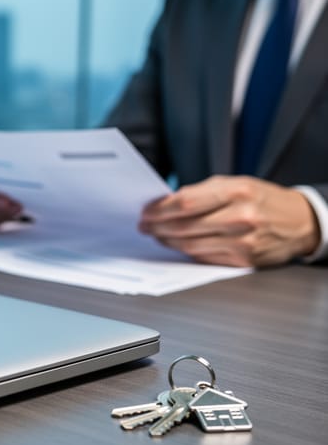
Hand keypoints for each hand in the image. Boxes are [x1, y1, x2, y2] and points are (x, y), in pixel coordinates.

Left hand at [139, 175, 319, 266]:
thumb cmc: (262, 200)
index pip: (186, 202)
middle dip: (158, 226)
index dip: (160, 209)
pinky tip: (178, 245)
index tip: (146, 211)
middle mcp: (241, 217)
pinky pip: (204, 257)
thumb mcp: (236, 184)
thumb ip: (202, 193)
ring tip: (157, 235)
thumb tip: (166, 204)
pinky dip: (186, 251)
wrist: (300, 221)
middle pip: (184, 225)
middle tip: (145, 226)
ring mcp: (243, 241)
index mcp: (236, 191)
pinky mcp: (243, 260)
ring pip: (190, 244)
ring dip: (168, 241)